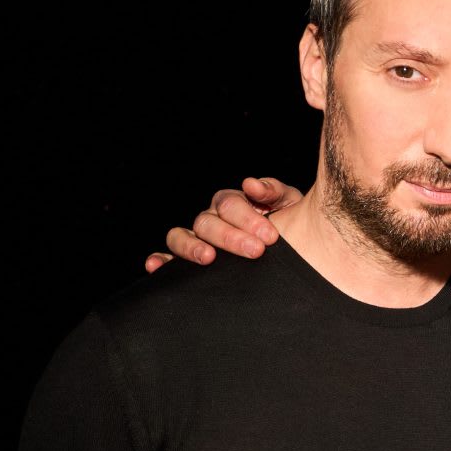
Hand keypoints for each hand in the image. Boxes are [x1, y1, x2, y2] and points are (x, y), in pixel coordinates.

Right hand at [144, 176, 300, 272]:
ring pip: (180, 236)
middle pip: (207, 222)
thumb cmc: (289, 222)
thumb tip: (251, 184)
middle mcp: (211, 219)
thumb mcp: (288, 203)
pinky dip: (160, 261)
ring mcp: (197, 239)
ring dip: (191, 246)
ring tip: (208, 257)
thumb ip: (273, 191)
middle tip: (256, 251)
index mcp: (232, 203)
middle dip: (231, 237)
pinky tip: (155, 266)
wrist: (294, 245)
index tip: (270, 237)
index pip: (230, 205)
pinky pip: (168, 258)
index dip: (248, 219)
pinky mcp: (189, 260)